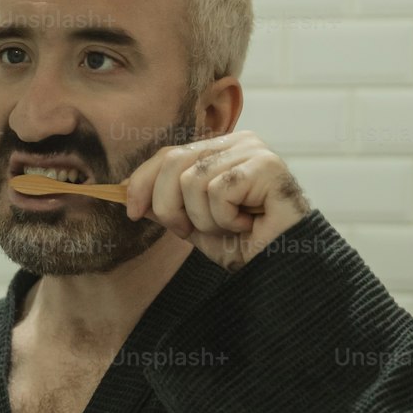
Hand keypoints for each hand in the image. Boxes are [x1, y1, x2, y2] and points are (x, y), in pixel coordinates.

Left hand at [123, 132, 310, 270]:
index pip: (168, 154)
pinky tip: (249, 224)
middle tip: (191, 230)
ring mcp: (254, 150)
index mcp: (221, 150)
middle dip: (170, 207)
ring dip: (205, 219)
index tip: (132, 212)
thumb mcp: (195, 224)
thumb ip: (168, 203)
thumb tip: (128, 191)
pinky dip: (225, 218)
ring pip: (192, 181)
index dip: (142, 182)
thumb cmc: (247, 247)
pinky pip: (217, 191)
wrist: (284, 270)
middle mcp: (238, 143)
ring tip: (233, 227)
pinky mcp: (267, 165)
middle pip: (173, 163)